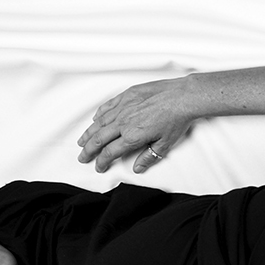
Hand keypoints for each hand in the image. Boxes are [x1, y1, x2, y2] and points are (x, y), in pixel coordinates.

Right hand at [77, 76, 200, 172]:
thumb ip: (149, 157)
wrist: (182, 97)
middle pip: (99, 139)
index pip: (110, 152)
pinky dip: (99, 114)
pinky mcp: (126, 96)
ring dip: (89, 133)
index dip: (102, 162)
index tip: (99, 166)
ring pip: (100, 122)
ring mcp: (123, 107)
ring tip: (82, 141)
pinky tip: (95, 119)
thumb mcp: (165, 144)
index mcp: (132, 136)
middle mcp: (124, 122)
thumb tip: (138, 168)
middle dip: (88, 150)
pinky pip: (108, 106)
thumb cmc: (176, 119)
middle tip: (82, 157)